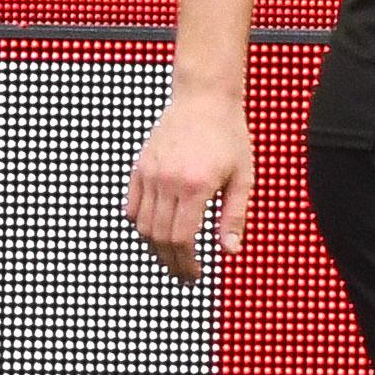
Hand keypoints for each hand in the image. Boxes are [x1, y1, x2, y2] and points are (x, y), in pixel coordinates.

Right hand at [126, 85, 254, 284]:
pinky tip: (156, 232)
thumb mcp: (242, 177)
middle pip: (159, 237)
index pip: (181, 239)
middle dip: (171, 262)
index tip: (195, 275)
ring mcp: (149, 173)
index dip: (187, 263)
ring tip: (171, 256)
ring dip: (155, 247)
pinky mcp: (140, 167)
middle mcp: (167, 181)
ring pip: (142, 225)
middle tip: (184, 275)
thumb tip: (230, 251)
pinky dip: (140, 224)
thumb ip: (234, 216)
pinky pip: (131, 206)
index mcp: (195, 186)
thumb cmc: (229, 136)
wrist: (204, 99)